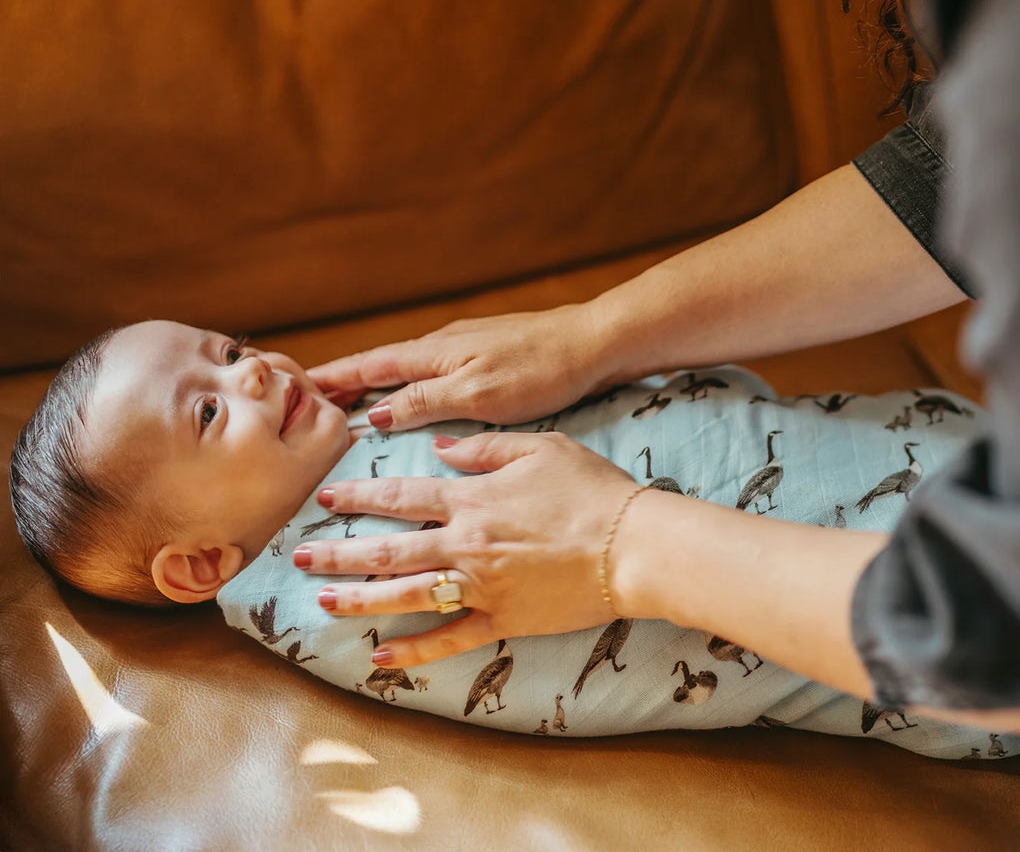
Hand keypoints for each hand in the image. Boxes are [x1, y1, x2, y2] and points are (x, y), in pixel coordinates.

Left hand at [292, 432, 640, 666]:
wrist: (633, 546)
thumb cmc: (593, 490)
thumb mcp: (541, 447)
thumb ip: (486, 446)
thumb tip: (442, 449)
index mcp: (471, 499)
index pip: (400, 497)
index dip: (358, 495)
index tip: (326, 498)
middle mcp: (465, 544)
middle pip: (387, 549)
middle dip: (339, 553)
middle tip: (300, 557)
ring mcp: (480, 587)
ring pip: (404, 595)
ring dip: (359, 600)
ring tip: (322, 601)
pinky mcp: (501, 620)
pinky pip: (448, 639)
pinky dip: (412, 652)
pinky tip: (379, 658)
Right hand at [306, 304, 610, 429]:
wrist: (592, 345)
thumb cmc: (538, 369)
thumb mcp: (476, 393)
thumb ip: (424, 402)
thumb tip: (376, 414)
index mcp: (434, 353)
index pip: (370, 366)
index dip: (334, 378)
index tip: (299, 387)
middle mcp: (443, 345)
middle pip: (382, 365)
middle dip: (346, 381)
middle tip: (312, 400)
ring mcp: (465, 348)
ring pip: (406, 369)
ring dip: (375, 384)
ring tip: (351, 404)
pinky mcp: (486, 357)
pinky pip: (431, 372)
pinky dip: (408, 386)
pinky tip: (413, 399)